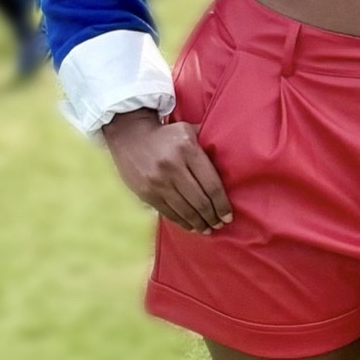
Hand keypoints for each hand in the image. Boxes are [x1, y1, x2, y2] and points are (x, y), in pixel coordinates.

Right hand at [103, 108, 231, 234]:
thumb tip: (230, 161)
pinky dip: (182, 222)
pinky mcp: (146, 192)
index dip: (222, 205)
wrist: (129, 134)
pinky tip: (191, 226)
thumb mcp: (187, 130)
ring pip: (185, 211)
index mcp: (188, 150)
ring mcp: (158, 182)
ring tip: (207, 229)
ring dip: (199, 224)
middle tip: (220, 224)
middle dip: (213, 217)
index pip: (212, 185)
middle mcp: (173, 167)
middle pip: (200, 201)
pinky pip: (169, 213)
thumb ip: (207, 144)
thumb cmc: (165, 134)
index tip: (228, 216)